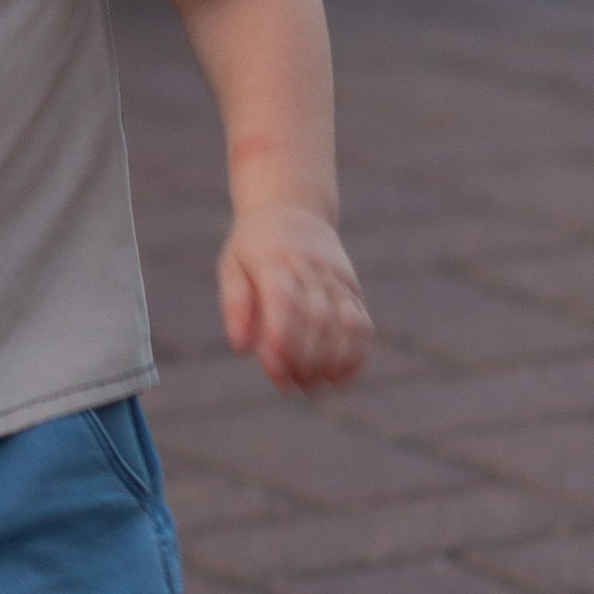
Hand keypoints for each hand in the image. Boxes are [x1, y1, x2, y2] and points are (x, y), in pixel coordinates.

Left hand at [219, 206, 370, 394]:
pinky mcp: (352, 286)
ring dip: (332, 361)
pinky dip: (356, 353)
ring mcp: (336, 277)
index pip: (284, 301)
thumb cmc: (254, 246)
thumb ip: (235, 304)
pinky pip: (361, 322)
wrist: (292, 206)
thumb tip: (240, 348)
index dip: (282, 338)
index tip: (274, 370)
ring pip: (344, 322)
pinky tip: (343, 378)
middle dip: (306, 358)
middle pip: (316, 318)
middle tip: (291, 386)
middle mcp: (310, 268)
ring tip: (314, 386)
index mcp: (274, 262)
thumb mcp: (232, 265)